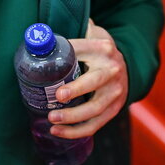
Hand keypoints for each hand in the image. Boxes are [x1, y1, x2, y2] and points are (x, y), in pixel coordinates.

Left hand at [47, 18, 127, 138]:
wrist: (125, 66)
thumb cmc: (96, 51)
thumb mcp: (89, 35)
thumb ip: (70, 32)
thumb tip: (39, 35)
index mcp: (102, 48)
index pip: (81, 50)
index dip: (66, 57)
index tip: (49, 66)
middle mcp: (112, 69)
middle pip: (94, 81)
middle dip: (76, 90)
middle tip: (57, 96)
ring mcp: (116, 91)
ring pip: (95, 108)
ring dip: (72, 116)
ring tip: (52, 119)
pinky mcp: (114, 109)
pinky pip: (95, 124)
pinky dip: (76, 131)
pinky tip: (59, 132)